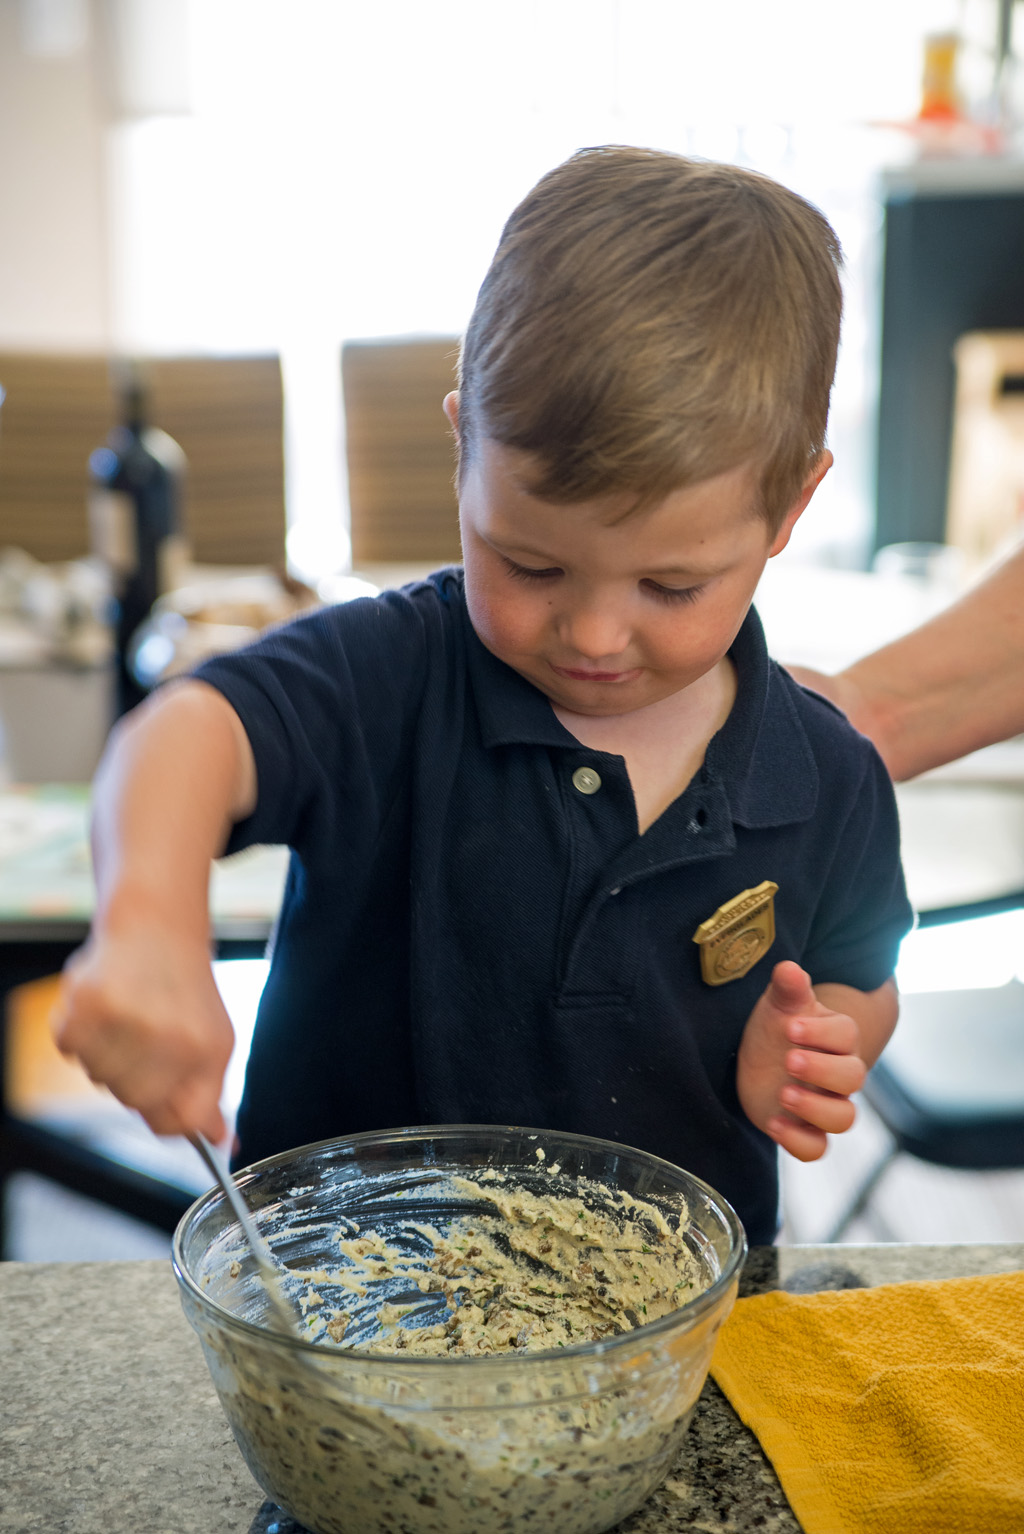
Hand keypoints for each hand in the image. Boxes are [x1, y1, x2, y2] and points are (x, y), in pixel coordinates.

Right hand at [52, 922, 235, 1141]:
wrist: (157, 925)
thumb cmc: (186, 989)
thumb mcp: (214, 1041)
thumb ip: (209, 1097)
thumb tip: (222, 1144)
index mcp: (206, 1049)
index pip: (180, 1122)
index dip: (168, 1116)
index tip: (164, 1099)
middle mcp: (168, 1037)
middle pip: (136, 1103)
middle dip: (137, 1080)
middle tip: (146, 1042)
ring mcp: (124, 1020)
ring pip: (100, 1078)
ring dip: (108, 1056)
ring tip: (127, 1016)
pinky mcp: (85, 1003)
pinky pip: (70, 1049)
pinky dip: (80, 1033)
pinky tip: (103, 1006)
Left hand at [736, 960, 866, 1161]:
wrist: (759, 1062)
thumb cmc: (776, 1028)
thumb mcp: (777, 1005)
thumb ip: (787, 988)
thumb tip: (789, 968)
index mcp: (837, 1038)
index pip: (847, 1034)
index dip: (823, 1032)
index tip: (791, 1027)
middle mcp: (839, 1074)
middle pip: (853, 1078)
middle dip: (822, 1070)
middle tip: (789, 1060)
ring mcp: (825, 1105)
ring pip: (845, 1119)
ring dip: (816, 1109)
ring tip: (783, 1094)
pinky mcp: (807, 1131)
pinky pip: (818, 1149)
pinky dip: (799, 1141)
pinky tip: (773, 1123)